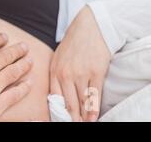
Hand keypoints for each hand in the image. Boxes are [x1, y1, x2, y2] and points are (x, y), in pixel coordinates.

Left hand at [50, 6, 111, 121]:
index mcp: (54, 70)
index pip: (54, 98)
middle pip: (68, 104)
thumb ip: (57, 75)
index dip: (59, 113)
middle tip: (74, 125)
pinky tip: (94, 116)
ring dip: (84, 117)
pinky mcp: (96, 72)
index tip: (62, 121)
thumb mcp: (59, 56)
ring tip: (84, 123)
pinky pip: (94, 95)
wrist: (91, 26)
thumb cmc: (75, 42)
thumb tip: (59, 95)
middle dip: (71, 118)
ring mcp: (81, 74)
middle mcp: (65, 74)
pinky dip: (94, 109)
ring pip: (81, 102)